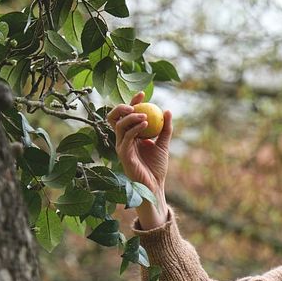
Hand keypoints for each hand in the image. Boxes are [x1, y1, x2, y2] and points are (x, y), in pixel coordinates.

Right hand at [105, 91, 172, 222]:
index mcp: (130, 135)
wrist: (155, 186)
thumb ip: (165, 128)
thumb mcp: (164, 144)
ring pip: (119, 125)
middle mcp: (123, 140)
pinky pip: (126, 138)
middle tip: (135, 105)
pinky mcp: (123, 155)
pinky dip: (135, 128)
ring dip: (131, 117)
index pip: (127, 115)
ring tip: (145, 116)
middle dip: (121, 107)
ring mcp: (121, 147)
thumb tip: (168, 110)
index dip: (132, 103)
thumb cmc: (157, 167)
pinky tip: (146, 124)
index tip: (142, 94)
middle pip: (114, 118)